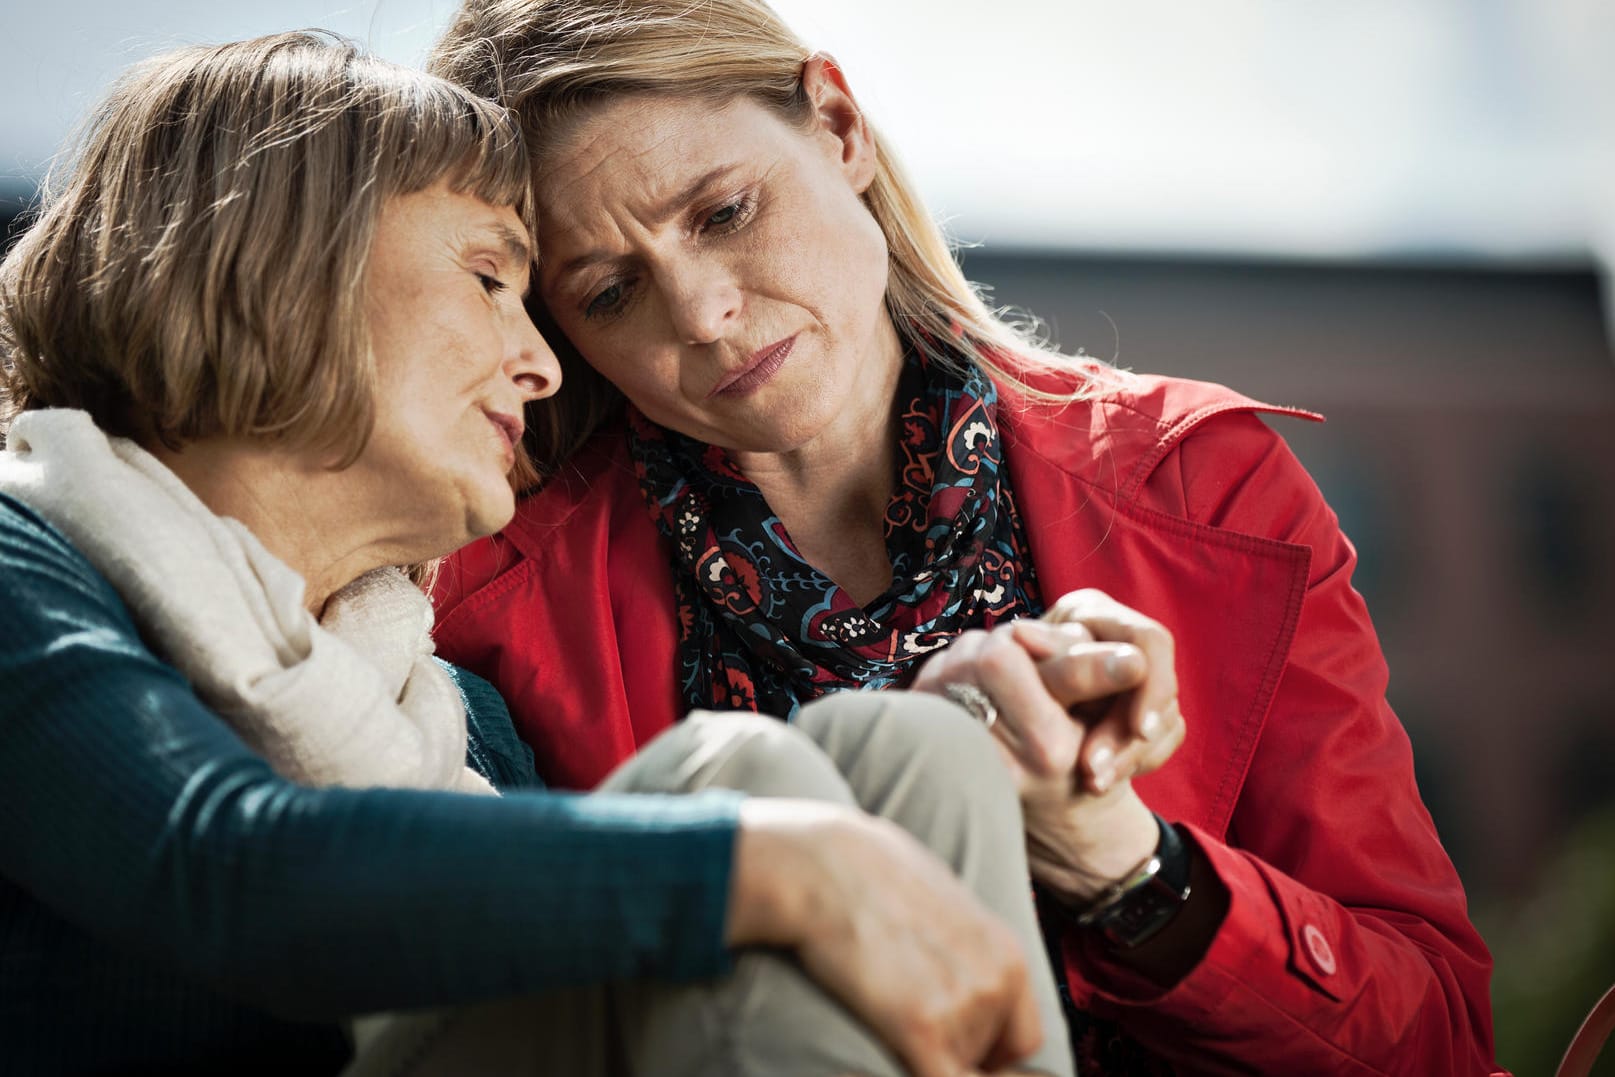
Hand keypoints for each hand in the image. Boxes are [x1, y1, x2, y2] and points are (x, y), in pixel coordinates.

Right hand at [727, 799, 1042, 1076]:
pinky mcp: (921, 1025)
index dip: (986, 1049)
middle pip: (987, 1056)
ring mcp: (962, 1005)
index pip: (1021, 1038)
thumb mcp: (943, 900)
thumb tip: (955, 975)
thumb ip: (966, 948)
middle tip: (908, 1017)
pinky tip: (887, 1042)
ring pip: (952, 1066)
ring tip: (882, 1004)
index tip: (956, 1048)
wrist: (823, 866)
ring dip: (922, 1053)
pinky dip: (910, 1071)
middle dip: (953, 1050)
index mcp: (1007, 953)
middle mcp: (997, 982)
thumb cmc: (869, 874)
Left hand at [1016, 587, 1184, 793]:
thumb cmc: (1010, 696)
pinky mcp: (1150, 706)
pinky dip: (1136, 762)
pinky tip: (1103, 778)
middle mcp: (1118, 635)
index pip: (1150, 642)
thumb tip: (1053, 643)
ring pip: (1165, 717)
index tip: (1140, 729)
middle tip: (1096, 771)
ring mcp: (1140, 672)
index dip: (1150, 686)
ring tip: (1093, 783)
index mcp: (1089, 612)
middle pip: (1158, 684)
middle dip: (1130, 735)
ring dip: (1130, 757)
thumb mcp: (1030, 680)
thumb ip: (1054, 664)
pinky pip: (1165, 738)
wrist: (1010, 738)